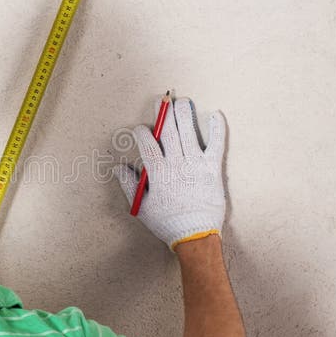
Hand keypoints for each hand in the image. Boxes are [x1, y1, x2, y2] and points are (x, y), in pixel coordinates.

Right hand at [113, 97, 225, 249]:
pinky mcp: (213, 168)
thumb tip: (118, 168)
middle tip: (162, 101)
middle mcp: (177, 164)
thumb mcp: (142, 206)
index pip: (147, 143)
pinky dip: (217, 129)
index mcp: (158, 173)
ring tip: (183, 102)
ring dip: (185, 114)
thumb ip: (129, 185)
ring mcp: (196, 164)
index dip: (142, 132)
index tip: (141, 129)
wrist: (196, 235)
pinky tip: (215, 115)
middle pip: (169, 132)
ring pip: (189, 132)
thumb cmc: (168, 223)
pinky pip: (216, 144)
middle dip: (163, 114)